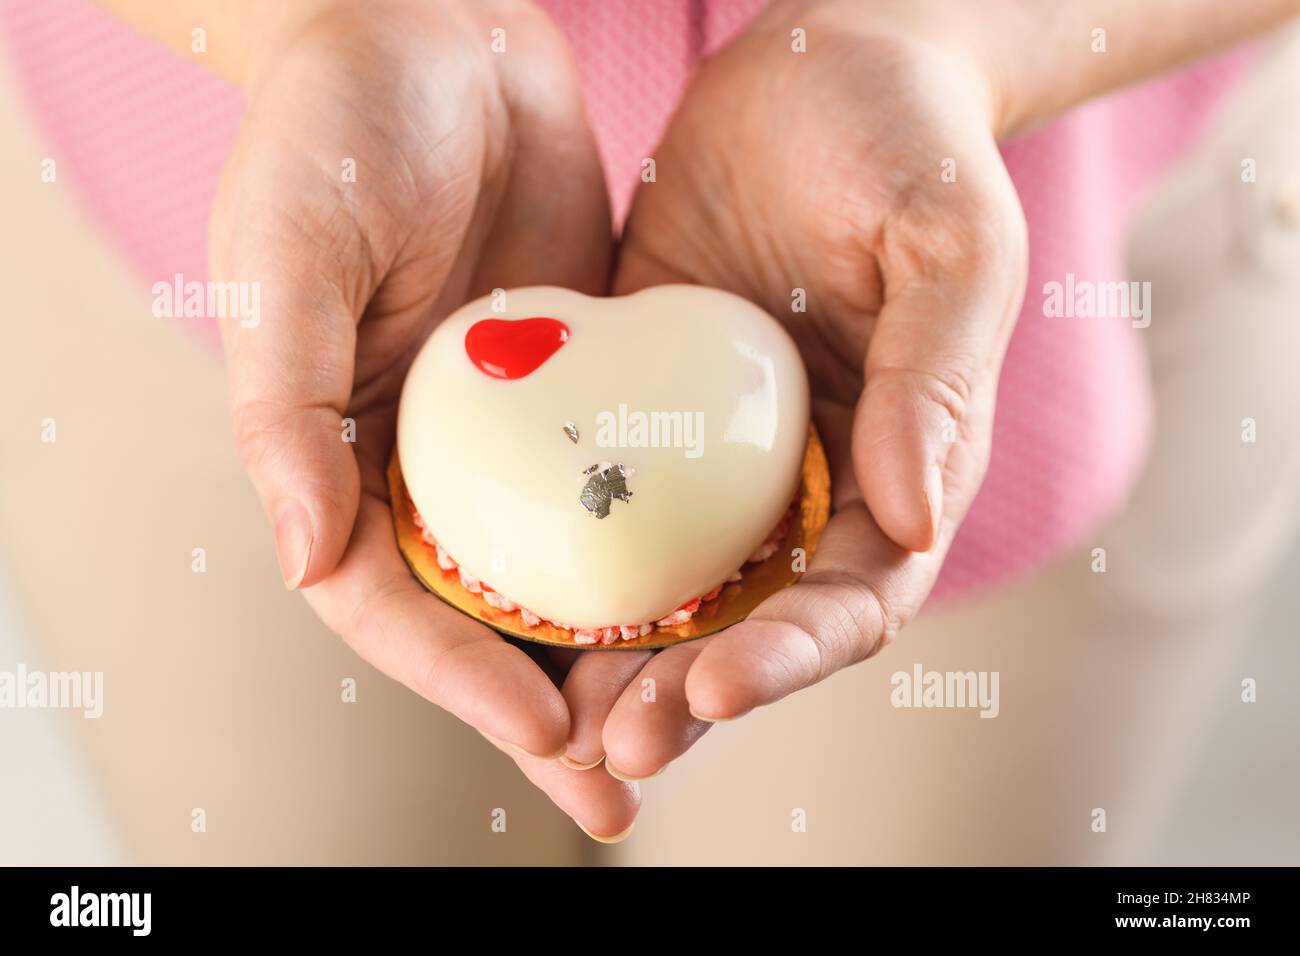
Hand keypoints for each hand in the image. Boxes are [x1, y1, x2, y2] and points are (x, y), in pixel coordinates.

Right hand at [208, 0, 637, 837]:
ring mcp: (514, 431)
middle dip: (553, 706)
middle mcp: (429, 462)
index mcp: (340, 455)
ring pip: (567, 568)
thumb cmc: (332, 135)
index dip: (458, 676)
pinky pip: (628, 483)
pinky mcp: (584, 386)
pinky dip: (665, 548)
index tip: (542, 731)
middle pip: (488, 614)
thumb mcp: (288, 260)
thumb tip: (302, 556)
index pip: (392, 601)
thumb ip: (287, 407)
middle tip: (625, 788)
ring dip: (621, 652)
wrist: (432, 34)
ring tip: (690, 726)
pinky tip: (724, 600)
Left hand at [565, 0, 1027, 778]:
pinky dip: (563, 560)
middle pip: (751, 622)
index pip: (852, 598)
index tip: (716, 688)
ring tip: (551, 717)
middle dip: (686, 691)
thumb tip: (916, 522)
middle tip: (613, 744)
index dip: (790, 655)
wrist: (821, 63)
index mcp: (897, 467)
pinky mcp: (641, 408)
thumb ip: (937, 381)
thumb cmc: (908, 143)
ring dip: (613, 658)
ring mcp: (717, 453)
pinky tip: (504, 597)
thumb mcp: (948, 246)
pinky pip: (599, 499)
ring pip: (667, 586)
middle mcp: (805, 482)